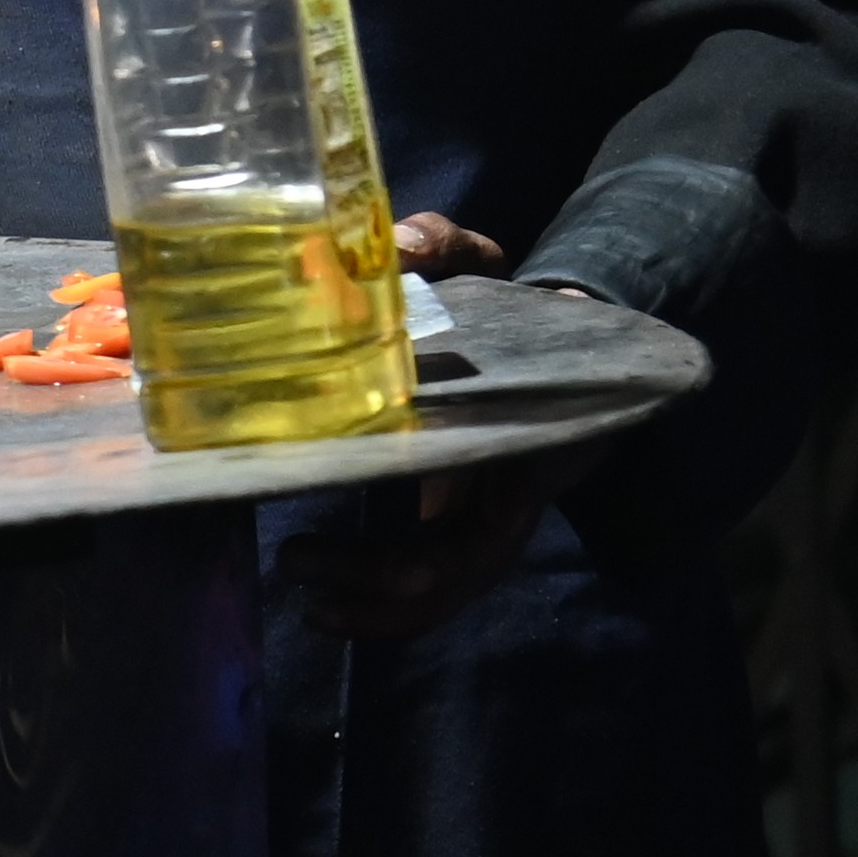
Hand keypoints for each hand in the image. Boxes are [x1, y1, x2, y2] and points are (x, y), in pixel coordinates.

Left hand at [284, 219, 544, 637]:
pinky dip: (386, 604)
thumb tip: (404, 245)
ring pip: (446, 591)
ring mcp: (491, 515)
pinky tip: (329, 605)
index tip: (329, 544)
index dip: (403, 559)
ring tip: (312, 609)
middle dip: (374, 587)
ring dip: (379, 611)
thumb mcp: (478, 262)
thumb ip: (443, 246)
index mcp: (512, 445)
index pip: (473, 537)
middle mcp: (506, 496)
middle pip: (449, 577)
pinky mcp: (469, 519)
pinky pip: (436, 580)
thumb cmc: (509, 300)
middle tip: (293, 563)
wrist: (564, 325)